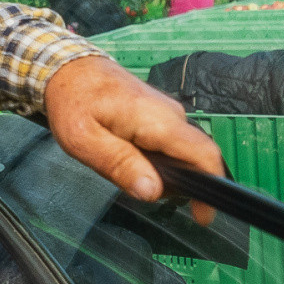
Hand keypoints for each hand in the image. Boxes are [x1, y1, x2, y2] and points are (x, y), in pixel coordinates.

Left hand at [44, 54, 223, 219]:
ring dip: (160, 172)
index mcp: (157, 120)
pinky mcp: (162, 116)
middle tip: (132, 184)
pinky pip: (170, 145)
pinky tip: (128, 155)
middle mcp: (171, 115)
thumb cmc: (74, 99)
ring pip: (180, 156)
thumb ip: (119, 165)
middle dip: (171, 184)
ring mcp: (169, 114)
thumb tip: (152, 191)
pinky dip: (155, 159)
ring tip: (122, 164)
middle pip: (193, 161)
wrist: (72, 68)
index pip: (205, 155)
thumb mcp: (84, 140)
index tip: (203, 215)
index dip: (211, 187)